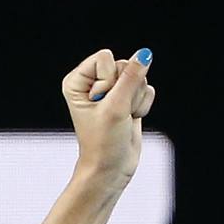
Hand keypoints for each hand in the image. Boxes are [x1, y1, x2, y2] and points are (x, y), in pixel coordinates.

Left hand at [61, 47, 155, 189]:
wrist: (111, 168)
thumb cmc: (104, 142)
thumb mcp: (116, 107)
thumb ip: (131, 77)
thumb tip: (145, 54)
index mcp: (77, 81)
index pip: (105, 57)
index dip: (108, 82)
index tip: (101, 105)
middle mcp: (93, 82)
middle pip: (124, 64)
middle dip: (125, 91)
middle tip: (114, 113)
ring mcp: (112, 90)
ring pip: (139, 76)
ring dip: (135, 100)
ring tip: (122, 117)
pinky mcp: (127, 98)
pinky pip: (147, 88)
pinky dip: (142, 105)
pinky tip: (130, 119)